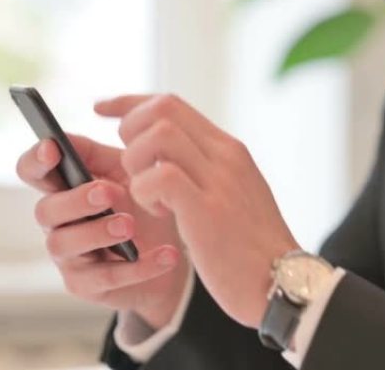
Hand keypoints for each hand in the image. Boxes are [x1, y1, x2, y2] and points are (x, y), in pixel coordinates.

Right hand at [16, 135, 189, 328]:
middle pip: (46, 210)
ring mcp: (70, 257)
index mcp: (64, 189)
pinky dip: (140, 267)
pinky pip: (107, 277)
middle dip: (75, 200)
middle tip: (108, 192)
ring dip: (98, 232)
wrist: (169, 253)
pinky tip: (167, 255)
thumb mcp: (127, 174)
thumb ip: (100, 156)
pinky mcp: (87, 286)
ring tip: (129, 225)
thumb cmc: (141, 205)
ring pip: (67, 244)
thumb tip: (69, 137)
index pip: (32, 172)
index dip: (36, 160)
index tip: (54, 148)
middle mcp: (58, 223)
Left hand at [95, 94, 299, 327]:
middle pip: (162, 109)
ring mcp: (219, 180)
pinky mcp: (207, 211)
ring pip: (159, 135)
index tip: (102, 108)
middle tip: (131, 168)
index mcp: (228, 150)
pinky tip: (159, 213)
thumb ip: (206, 171)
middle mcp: (225, 156)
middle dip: (129, 131)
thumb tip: (169, 158)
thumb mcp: (234, 195)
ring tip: (147, 194)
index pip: (172, 103)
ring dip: (136, 162)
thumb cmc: (252, 246)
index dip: (130, 103)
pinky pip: (159, 177)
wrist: (283, 282)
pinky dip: (145, 191)